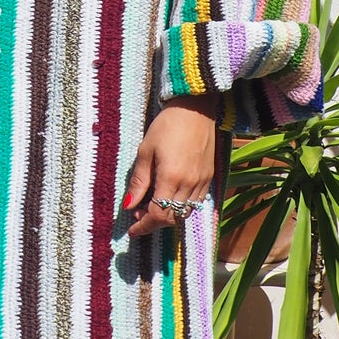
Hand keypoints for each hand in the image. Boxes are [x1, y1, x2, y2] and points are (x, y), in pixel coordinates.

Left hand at [122, 100, 218, 237]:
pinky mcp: (209, 177)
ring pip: (185, 213)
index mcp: (171, 178)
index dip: (143, 226)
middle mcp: (190, 184)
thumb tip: (128, 205)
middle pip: (172, 218)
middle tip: (138, 214)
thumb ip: (139, 181)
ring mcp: (202, 182)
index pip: (157, 214)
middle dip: (154, 222)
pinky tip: (170, 196)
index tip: (132, 230)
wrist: (195, 109)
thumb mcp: (145, 151)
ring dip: (168, 216)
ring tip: (152, 205)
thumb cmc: (167, 126)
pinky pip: (196, 202)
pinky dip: (181, 207)